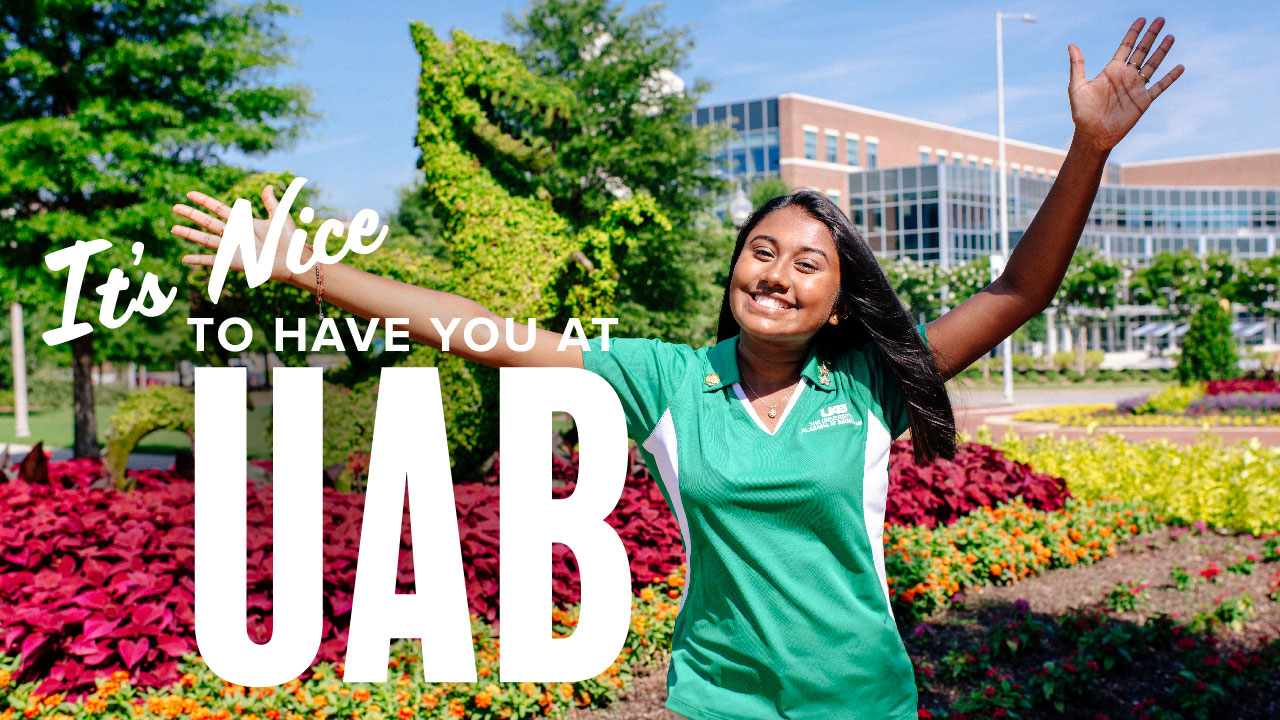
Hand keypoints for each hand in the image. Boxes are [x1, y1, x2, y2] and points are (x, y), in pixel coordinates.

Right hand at [171, 185, 306, 285]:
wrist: (293, 260)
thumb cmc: (289, 239)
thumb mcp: (279, 216)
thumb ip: (271, 202)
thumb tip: (268, 185)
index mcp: (243, 222)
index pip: (218, 208)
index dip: (204, 201)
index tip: (190, 194)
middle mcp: (235, 234)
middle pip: (207, 222)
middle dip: (191, 214)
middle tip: (175, 207)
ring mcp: (233, 248)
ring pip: (205, 239)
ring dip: (189, 234)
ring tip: (173, 228)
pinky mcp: (234, 262)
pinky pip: (212, 262)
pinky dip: (198, 260)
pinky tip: (185, 259)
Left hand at [1068, 17, 1183, 153]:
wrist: (1093, 134)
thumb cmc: (1082, 112)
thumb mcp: (1077, 87)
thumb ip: (1077, 66)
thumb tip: (1071, 45)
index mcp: (1112, 70)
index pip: (1126, 47)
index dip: (1133, 33)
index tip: (1142, 19)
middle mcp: (1126, 76)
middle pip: (1142, 51)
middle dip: (1151, 36)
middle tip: (1161, 20)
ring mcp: (1136, 87)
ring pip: (1153, 65)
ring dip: (1162, 51)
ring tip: (1170, 37)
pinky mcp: (1143, 100)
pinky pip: (1160, 86)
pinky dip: (1170, 77)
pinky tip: (1179, 67)